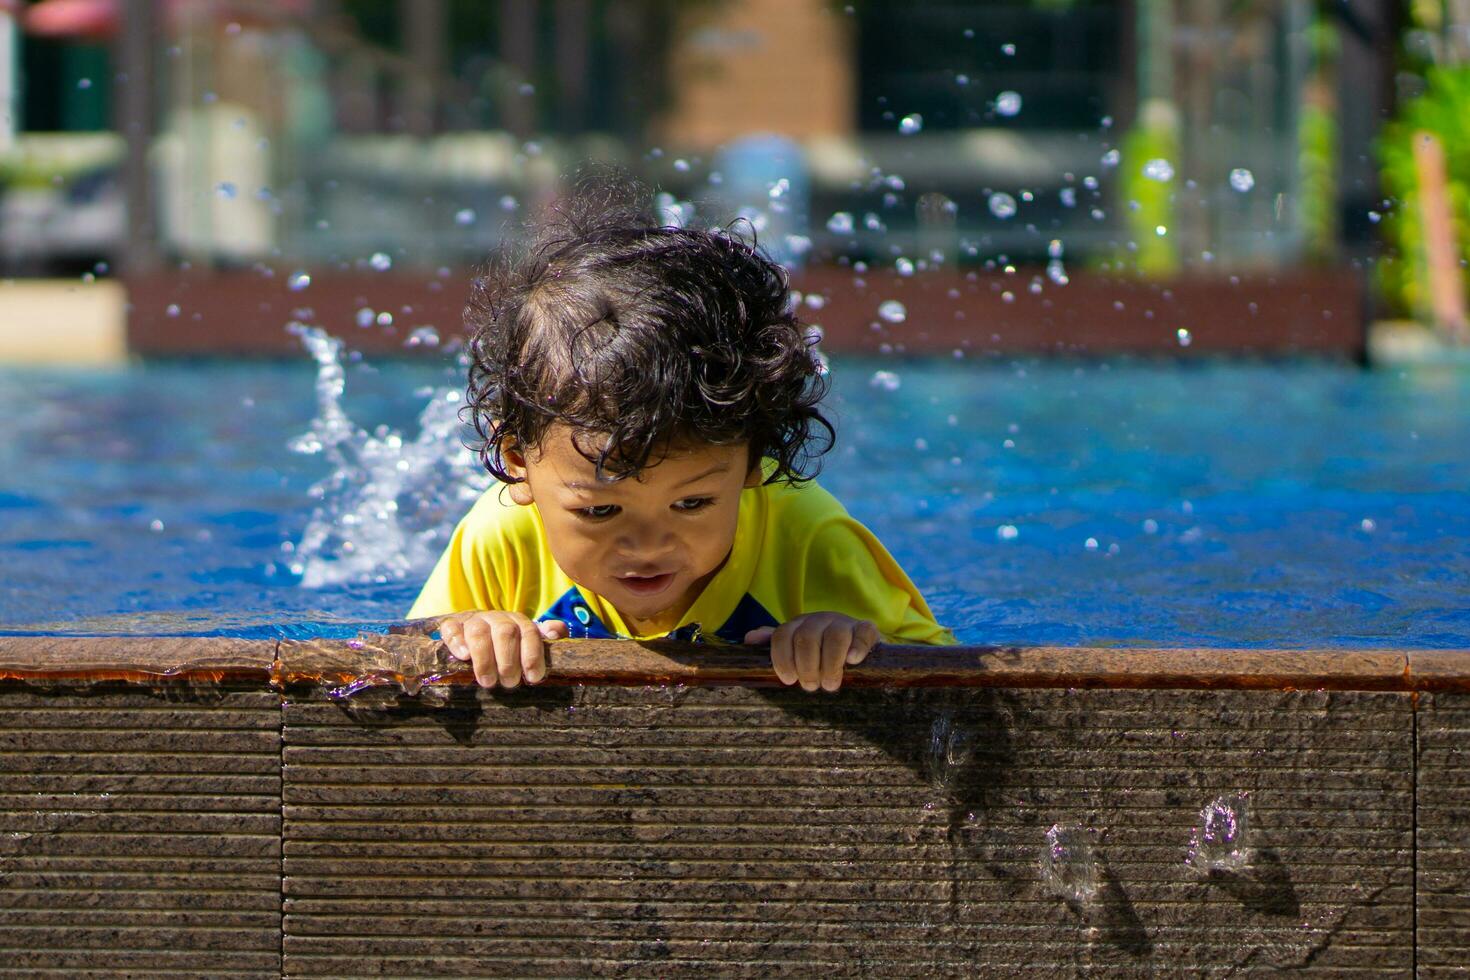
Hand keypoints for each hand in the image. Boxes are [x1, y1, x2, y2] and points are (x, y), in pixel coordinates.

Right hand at [439, 611, 567, 687]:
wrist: (473, 630)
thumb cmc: (507, 646)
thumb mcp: (528, 642)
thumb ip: (546, 636)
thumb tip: (557, 631)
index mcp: (518, 621)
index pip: (529, 632)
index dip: (532, 655)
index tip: (533, 677)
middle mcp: (497, 618)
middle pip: (505, 632)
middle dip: (508, 660)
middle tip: (510, 683)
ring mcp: (474, 620)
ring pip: (479, 632)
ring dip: (484, 658)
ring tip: (488, 682)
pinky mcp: (452, 625)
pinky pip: (452, 628)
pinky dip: (457, 641)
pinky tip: (464, 656)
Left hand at [744, 612, 879, 691]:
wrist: (856, 645)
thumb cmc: (820, 652)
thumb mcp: (795, 648)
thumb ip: (773, 644)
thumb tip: (749, 639)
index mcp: (798, 625)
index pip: (783, 635)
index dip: (782, 658)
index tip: (788, 680)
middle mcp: (819, 620)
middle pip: (807, 638)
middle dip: (807, 666)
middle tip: (811, 686)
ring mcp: (844, 623)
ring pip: (834, 637)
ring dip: (830, 664)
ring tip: (830, 684)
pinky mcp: (866, 629)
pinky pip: (863, 633)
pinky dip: (857, 647)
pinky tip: (852, 661)